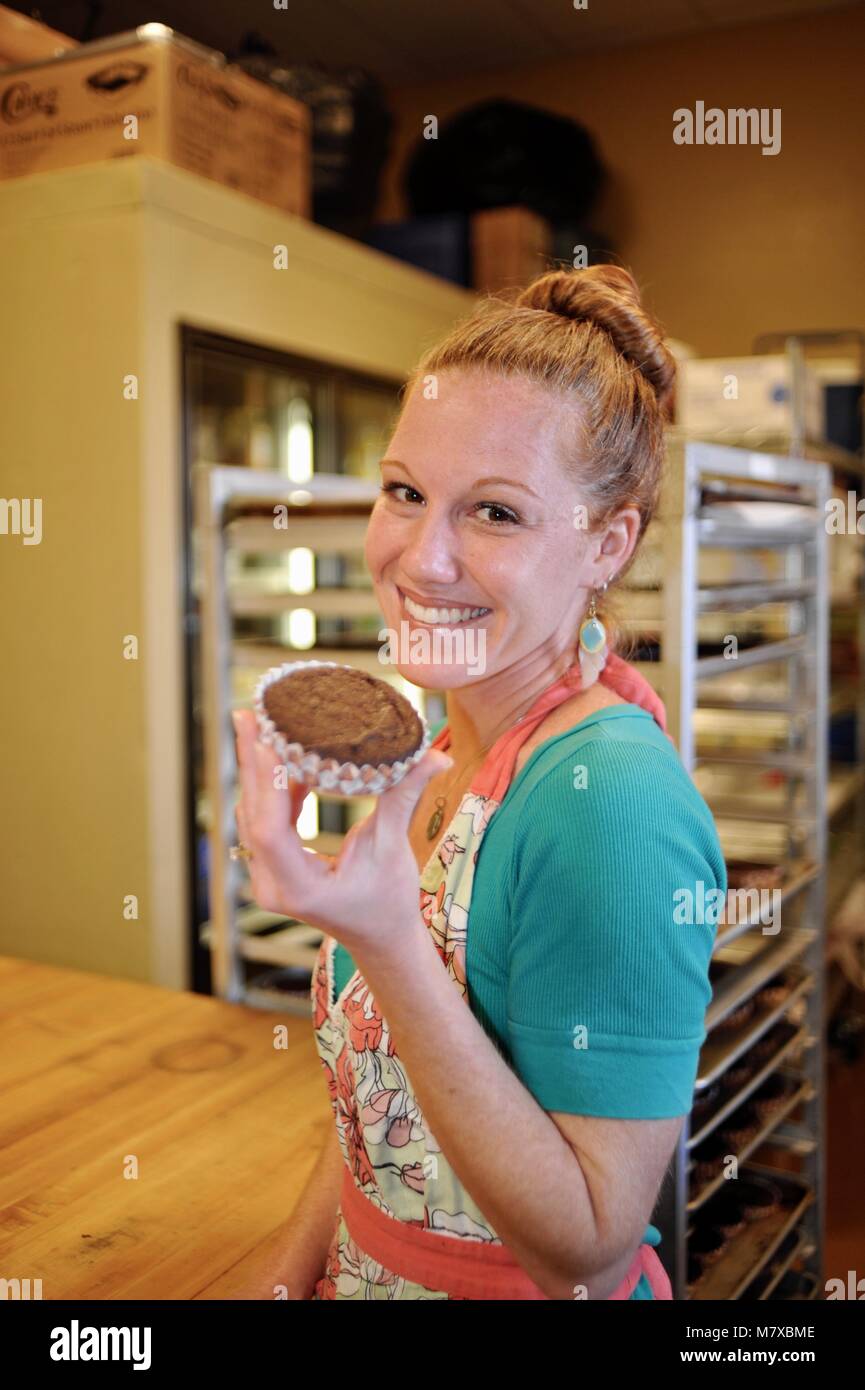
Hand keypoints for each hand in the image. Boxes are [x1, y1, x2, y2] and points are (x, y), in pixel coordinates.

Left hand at [231, 709, 452, 955]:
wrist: (380, 937)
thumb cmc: (388, 901)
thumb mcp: (394, 848)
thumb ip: (404, 798)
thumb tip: (437, 756)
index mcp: (300, 887)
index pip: (270, 831)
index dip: (267, 785)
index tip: (267, 742)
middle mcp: (272, 885)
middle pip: (252, 815)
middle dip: (251, 762)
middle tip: (249, 714)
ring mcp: (266, 878)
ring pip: (251, 815)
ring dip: (257, 770)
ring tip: (257, 724)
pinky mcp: (270, 867)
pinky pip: (262, 820)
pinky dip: (271, 788)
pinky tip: (284, 757)